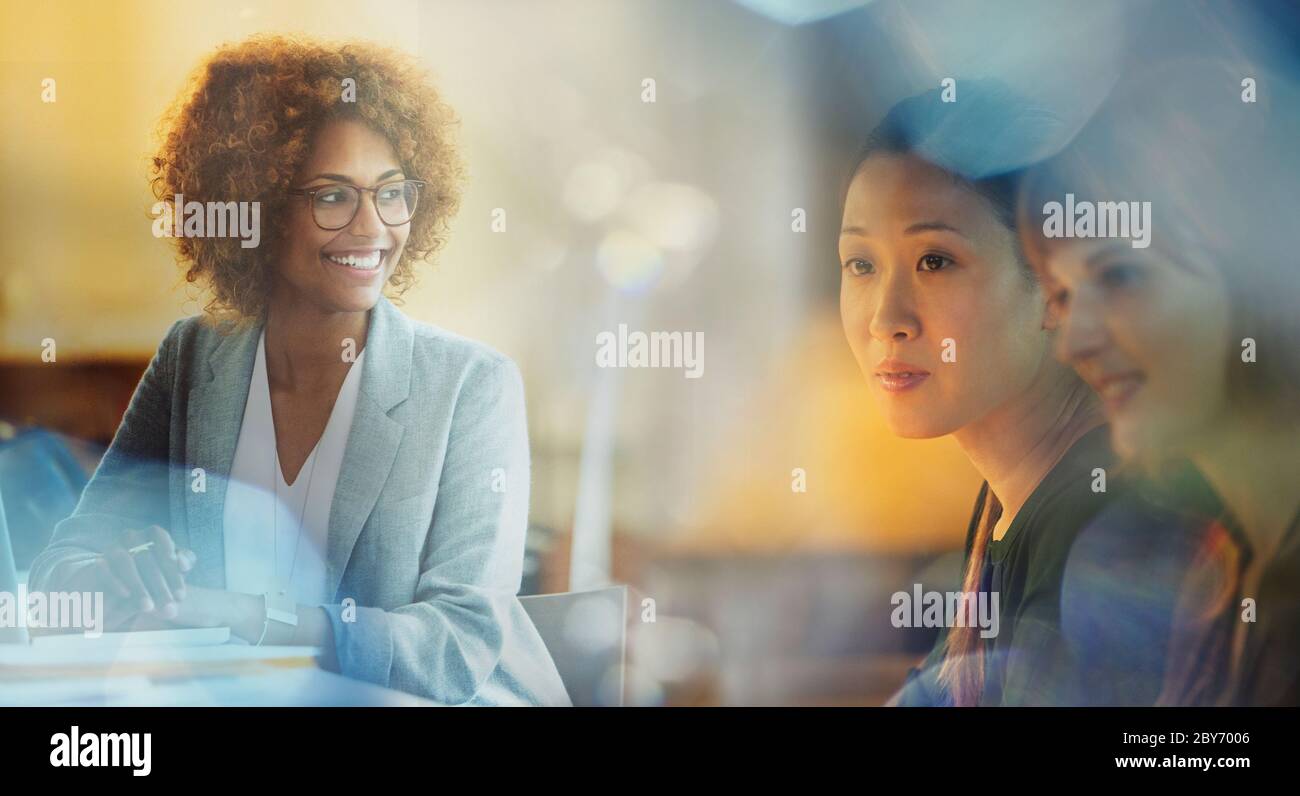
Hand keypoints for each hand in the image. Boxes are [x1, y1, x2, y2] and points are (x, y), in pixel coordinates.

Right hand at [47, 525, 195, 629]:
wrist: (119, 589)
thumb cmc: (153, 579)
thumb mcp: (170, 575)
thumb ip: (181, 570)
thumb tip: (182, 569)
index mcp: (154, 536)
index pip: (164, 544)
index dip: (173, 569)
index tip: (180, 594)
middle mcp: (133, 538)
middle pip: (146, 557)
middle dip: (159, 585)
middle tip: (168, 608)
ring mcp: (114, 549)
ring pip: (125, 562)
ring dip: (138, 586)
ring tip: (148, 607)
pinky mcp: (98, 564)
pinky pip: (104, 570)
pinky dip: (116, 582)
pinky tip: (126, 595)